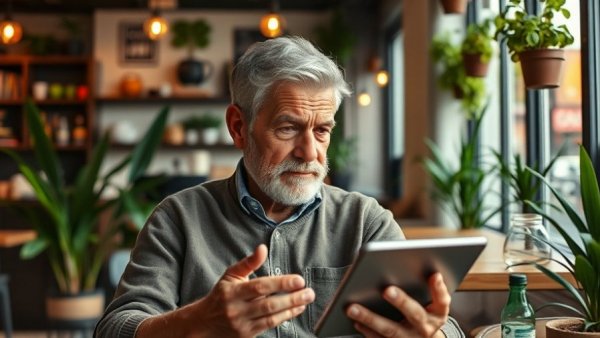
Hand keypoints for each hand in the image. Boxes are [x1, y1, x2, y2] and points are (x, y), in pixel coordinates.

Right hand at [136, 244, 314, 337]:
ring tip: (305, 300)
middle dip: (292, 298)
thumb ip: (248, 262)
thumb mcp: (231, 275)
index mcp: (233, 291)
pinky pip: (269, 326)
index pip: (260, 287)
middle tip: (309, 292)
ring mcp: (242, 324)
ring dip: (291, 309)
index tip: (298, 280)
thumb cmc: (220, 295)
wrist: (203, 324)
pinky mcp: (247, 335)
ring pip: (271, 317)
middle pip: (269, 304)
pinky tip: (295, 310)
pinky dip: (285, 318)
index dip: (281, 283)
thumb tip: (262, 248)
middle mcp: (237, 309)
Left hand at [346, 272, 449, 337]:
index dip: (439, 288)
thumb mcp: (431, 302)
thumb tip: (407, 265)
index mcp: (438, 314)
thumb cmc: (424, 312)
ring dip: (371, 318)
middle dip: (401, 301)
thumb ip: (423, 287)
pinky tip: (355, 320)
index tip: (434, 274)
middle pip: (415, 314)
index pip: (442, 300)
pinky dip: (367, 331)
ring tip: (352, 307)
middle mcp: (426, 328)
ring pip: (391, 330)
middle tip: (387, 289)